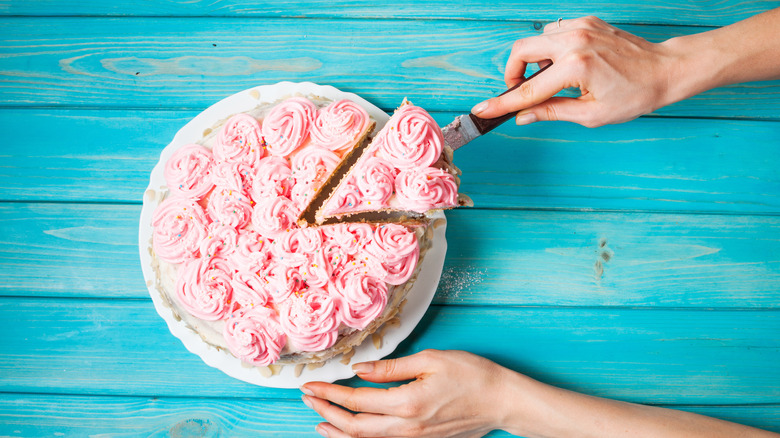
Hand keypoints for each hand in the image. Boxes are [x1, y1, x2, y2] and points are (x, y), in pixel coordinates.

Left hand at [300, 349, 514, 437]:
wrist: (501, 401)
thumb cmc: (472, 375)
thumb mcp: (431, 359)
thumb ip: (391, 368)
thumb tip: (360, 369)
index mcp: (407, 404)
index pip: (356, 401)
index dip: (330, 394)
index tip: (311, 386)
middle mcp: (407, 428)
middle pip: (354, 427)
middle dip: (326, 412)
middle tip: (307, 399)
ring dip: (339, 431)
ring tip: (319, 422)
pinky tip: (351, 432)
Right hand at [472, 16, 675, 126]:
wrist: (665, 70)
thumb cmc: (635, 95)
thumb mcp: (592, 114)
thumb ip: (552, 112)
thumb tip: (523, 116)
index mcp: (576, 67)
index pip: (528, 90)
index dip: (503, 103)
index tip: (483, 110)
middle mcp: (575, 41)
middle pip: (520, 51)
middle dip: (513, 73)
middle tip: (522, 92)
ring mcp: (581, 27)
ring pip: (536, 41)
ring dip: (534, 62)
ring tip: (553, 81)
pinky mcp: (587, 21)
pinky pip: (554, 33)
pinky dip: (551, 51)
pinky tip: (566, 66)